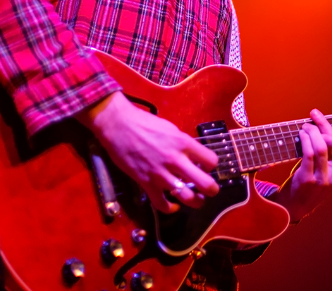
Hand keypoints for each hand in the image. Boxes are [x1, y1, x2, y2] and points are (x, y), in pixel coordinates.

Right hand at [78, 92, 219, 212]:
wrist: (119, 126)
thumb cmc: (145, 123)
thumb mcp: (171, 128)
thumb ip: (183, 143)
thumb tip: (192, 156)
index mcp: (184, 143)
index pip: (211, 160)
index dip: (211, 165)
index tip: (206, 166)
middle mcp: (176, 160)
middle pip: (205, 184)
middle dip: (212, 189)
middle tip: (211, 190)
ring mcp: (161, 174)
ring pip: (187, 198)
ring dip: (196, 201)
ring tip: (197, 200)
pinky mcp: (146, 183)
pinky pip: (162, 204)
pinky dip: (171, 209)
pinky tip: (174, 206)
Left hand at [273, 109, 331, 222]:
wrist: (294, 207)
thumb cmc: (308, 183)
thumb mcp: (323, 171)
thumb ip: (325, 153)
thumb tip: (316, 123)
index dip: (329, 127)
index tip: (316, 115)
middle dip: (326, 128)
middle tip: (311, 122)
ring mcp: (323, 179)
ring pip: (323, 147)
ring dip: (312, 132)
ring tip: (303, 128)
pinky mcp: (308, 180)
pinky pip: (309, 155)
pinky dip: (305, 141)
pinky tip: (301, 136)